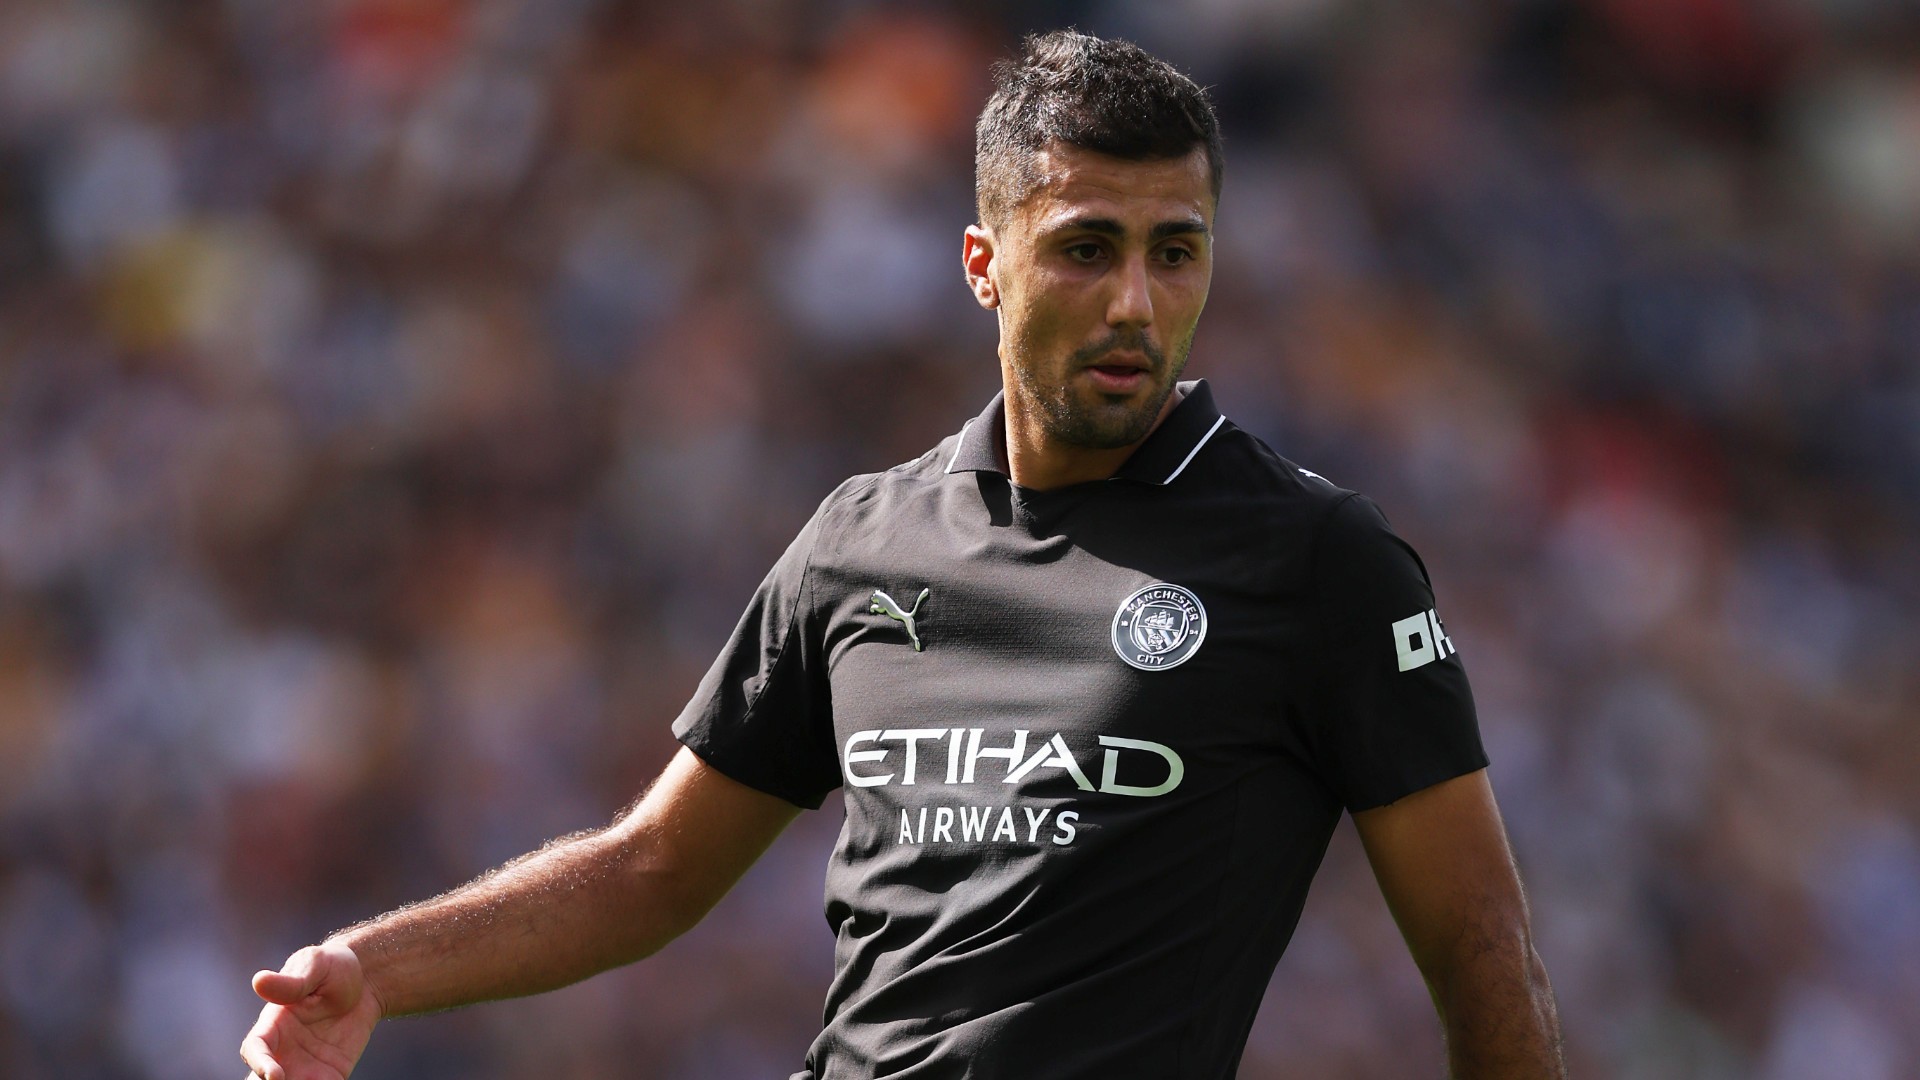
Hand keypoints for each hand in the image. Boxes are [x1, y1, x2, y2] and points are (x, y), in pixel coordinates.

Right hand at [240, 942, 382, 1079]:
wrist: (368, 983)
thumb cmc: (334, 967)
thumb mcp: (316, 966)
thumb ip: (291, 982)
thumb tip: (258, 981)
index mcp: (274, 1023)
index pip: (255, 1048)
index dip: (259, 1063)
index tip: (274, 1075)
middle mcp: (285, 1050)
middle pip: (264, 1079)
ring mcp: (306, 1065)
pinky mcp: (330, 1074)